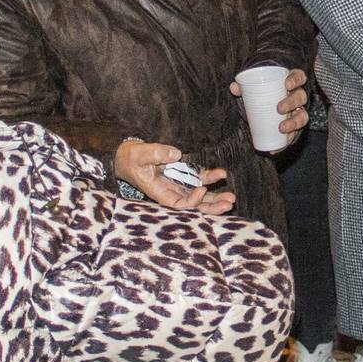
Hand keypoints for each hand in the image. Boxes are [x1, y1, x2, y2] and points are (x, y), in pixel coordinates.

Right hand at [113, 139, 234, 214]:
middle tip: (228, 203)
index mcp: (159, 193)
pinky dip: (211, 179)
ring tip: (231, 198)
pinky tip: (222, 175)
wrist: (131, 157)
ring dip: (216, 198)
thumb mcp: (140, 155)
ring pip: (201, 197)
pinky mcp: (185, 176)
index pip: (178, 204)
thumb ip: (156, 154)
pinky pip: (200, 180)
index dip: (192, 201)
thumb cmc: (132, 159)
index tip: (201, 189)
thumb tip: (176, 154)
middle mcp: (172, 193)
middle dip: (211, 207)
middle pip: (194, 207)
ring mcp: (180, 185)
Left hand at [230, 68, 309, 139]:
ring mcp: (298, 111)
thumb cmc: (263, 95)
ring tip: (281, 128)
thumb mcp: (254, 89)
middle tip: (279, 109)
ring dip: (294, 122)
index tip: (287, 85)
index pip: (299, 77)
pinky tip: (283, 143)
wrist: (266, 109)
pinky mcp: (296, 126)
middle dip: (292, 102)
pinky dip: (290, 138)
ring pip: (302, 116)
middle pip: (301, 97)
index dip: (296, 80)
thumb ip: (244, 87)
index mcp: (291, 82)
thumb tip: (233, 86)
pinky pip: (297, 132)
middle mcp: (298, 96)